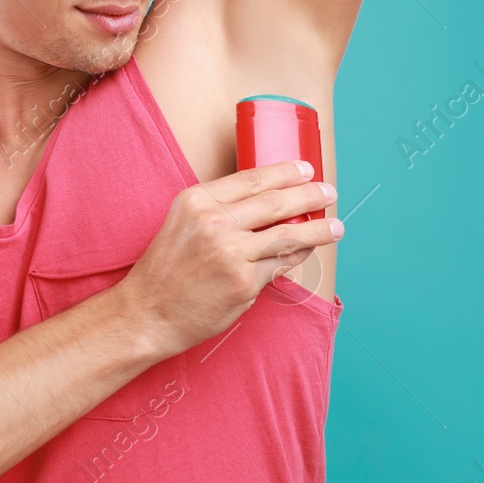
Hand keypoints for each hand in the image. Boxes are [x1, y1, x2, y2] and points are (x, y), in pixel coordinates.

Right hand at [116, 159, 340, 358]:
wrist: (147, 313)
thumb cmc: (165, 269)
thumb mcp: (182, 222)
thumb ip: (217, 209)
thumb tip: (267, 202)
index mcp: (196, 200)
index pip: (252, 179)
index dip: (284, 172)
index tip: (306, 169)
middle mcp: (213, 222)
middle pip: (275, 202)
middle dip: (310, 195)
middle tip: (330, 192)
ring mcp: (230, 253)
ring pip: (287, 234)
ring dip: (317, 229)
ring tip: (336, 226)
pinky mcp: (243, 283)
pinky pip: (280, 265)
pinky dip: (298, 256)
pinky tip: (308, 252)